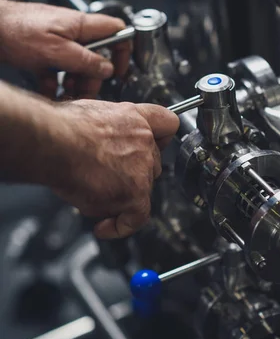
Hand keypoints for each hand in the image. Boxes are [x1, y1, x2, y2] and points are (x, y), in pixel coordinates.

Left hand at [0, 0, 130, 98]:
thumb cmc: (18, 30)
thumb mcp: (56, 51)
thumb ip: (85, 61)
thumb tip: (107, 68)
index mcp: (82, 25)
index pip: (118, 31)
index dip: (123, 51)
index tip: (119, 69)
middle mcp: (74, 32)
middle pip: (97, 56)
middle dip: (92, 77)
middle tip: (84, 90)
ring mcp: (60, 42)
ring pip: (78, 66)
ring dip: (74, 82)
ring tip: (64, 93)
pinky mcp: (45, 51)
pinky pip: (59, 70)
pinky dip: (55, 83)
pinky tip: (49, 90)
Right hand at [53, 100, 179, 238]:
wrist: (55, 141)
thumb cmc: (63, 126)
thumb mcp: (91, 111)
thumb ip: (107, 127)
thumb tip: (98, 139)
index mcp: (135, 119)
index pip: (166, 125)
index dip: (160, 137)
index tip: (153, 146)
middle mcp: (144, 143)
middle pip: (152, 163)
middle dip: (133, 173)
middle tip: (109, 178)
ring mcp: (142, 170)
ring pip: (142, 189)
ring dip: (121, 197)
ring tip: (93, 196)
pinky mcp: (135, 194)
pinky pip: (136, 218)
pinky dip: (120, 226)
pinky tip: (104, 227)